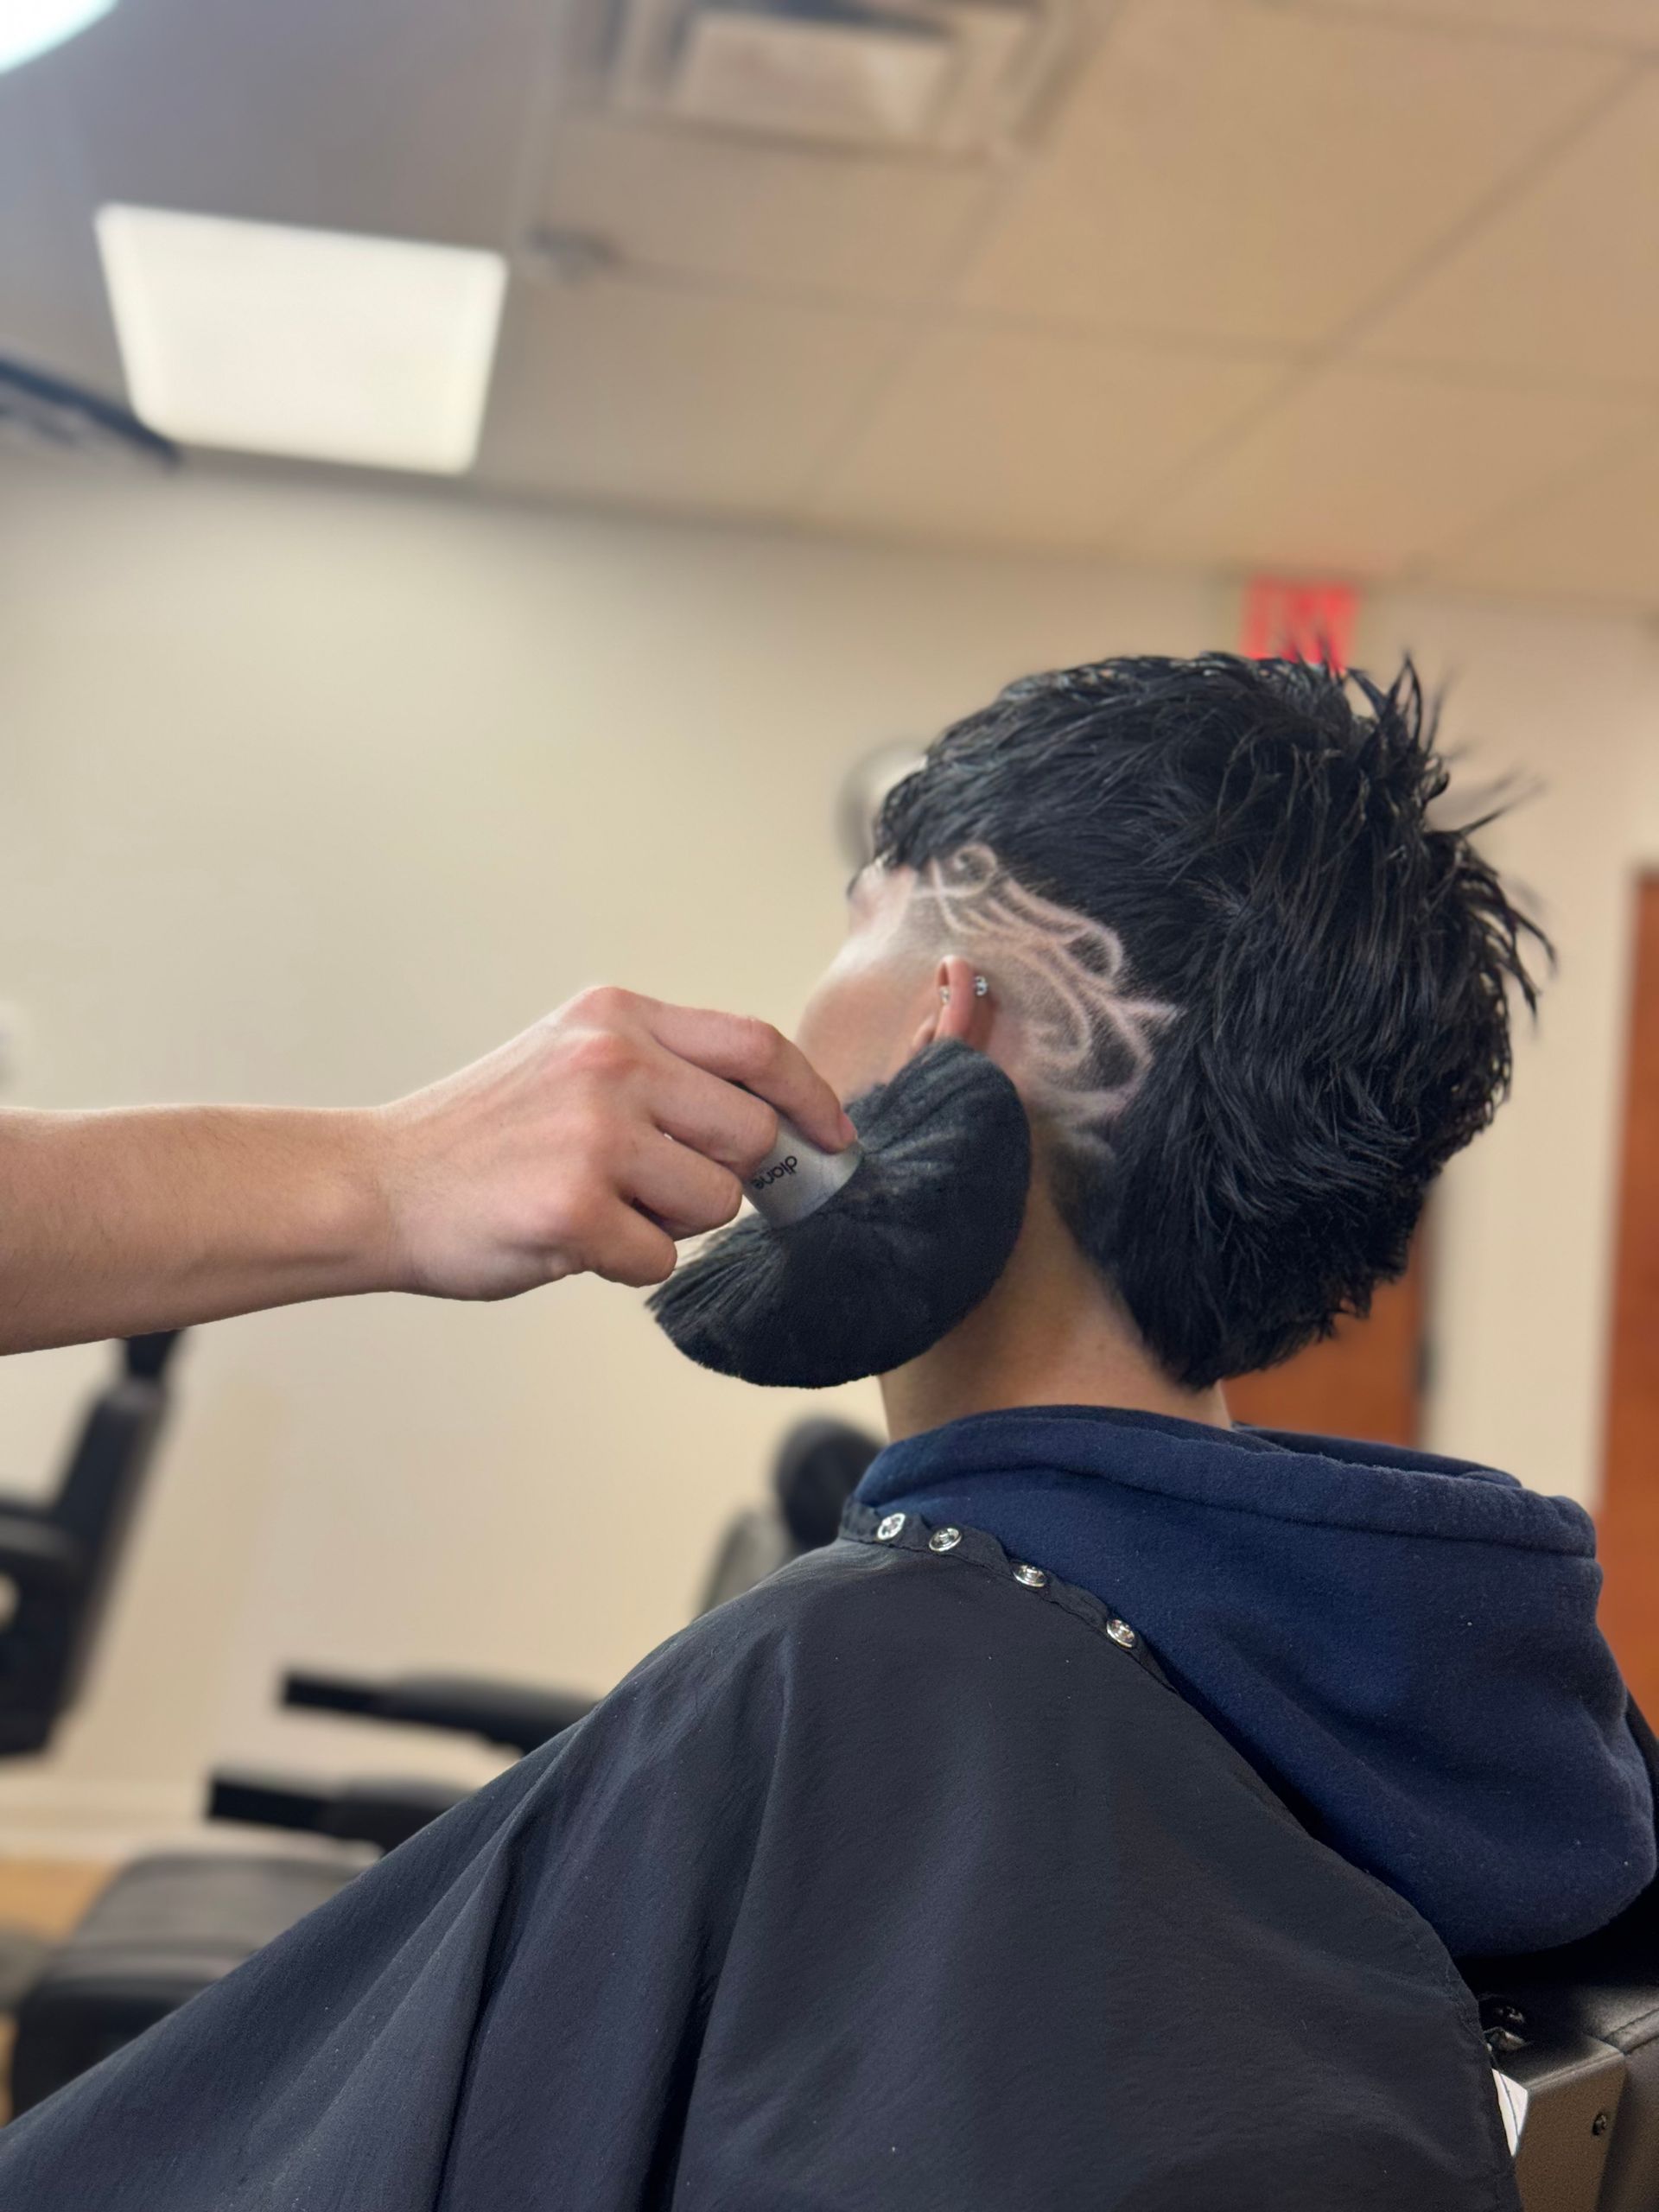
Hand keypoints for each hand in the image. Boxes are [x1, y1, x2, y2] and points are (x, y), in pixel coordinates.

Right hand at [372, 987, 858, 1297]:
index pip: (757, 1045)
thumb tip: (774, 1124)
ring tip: (600, 1206)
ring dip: (672, 1223)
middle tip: (671, 1192)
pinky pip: (660, 1259)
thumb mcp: (569, 1059)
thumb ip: (662, 1071)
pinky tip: (568, 1239)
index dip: (810, 1098)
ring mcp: (595, 1135)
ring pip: (716, 1203)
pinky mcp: (575, 1209)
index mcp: (617, 1018)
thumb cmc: (481, 1137)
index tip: (832, 1139)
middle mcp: (613, 1062)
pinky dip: (625, 1265)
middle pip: (753, 1133)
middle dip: (732, 1178)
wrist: (376, 1185)